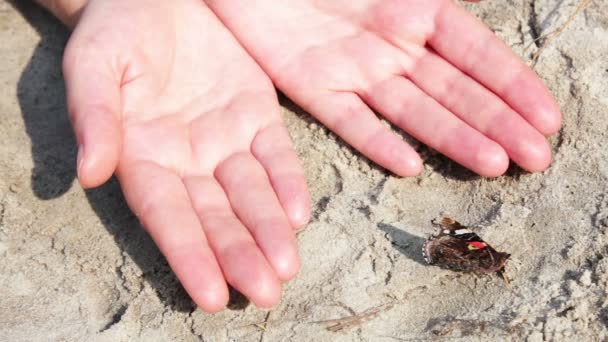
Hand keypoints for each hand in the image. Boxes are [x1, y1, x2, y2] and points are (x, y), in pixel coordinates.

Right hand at [63, 0, 309, 310]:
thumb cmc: (115, 29)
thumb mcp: (95, 66)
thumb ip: (94, 116)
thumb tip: (89, 172)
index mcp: (142, 157)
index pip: (166, 216)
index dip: (187, 254)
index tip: (208, 294)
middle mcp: (187, 160)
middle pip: (215, 217)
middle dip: (239, 255)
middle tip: (264, 293)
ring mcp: (226, 140)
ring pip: (252, 195)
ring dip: (269, 231)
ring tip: (287, 266)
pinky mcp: (259, 116)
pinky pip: (277, 156)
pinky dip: (288, 183)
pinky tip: (299, 213)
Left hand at [206, 0, 561, 176]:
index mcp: (417, 9)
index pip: (477, 53)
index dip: (513, 86)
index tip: (548, 119)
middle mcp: (393, 46)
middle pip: (455, 90)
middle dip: (498, 121)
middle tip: (535, 158)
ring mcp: (356, 71)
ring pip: (414, 111)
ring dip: (453, 137)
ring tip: (493, 165)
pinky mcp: (314, 89)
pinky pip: (350, 120)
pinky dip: (378, 141)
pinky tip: (409, 165)